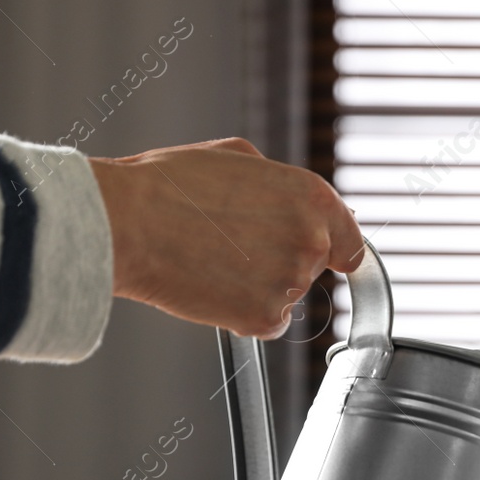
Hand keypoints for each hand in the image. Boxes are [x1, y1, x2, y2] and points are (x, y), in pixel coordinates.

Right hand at [89, 138, 363, 337]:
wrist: (128, 223)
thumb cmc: (170, 185)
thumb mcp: (235, 157)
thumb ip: (280, 182)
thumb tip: (297, 199)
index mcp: (311, 197)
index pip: (351, 241)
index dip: (336, 250)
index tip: (329, 259)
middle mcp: (310, 241)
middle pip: (312, 267)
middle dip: (281, 260)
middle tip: (233, 246)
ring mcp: (289, 284)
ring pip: (285, 295)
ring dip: (258, 286)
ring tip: (212, 259)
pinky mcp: (264, 318)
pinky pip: (265, 323)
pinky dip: (242, 313)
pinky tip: (211, 286)